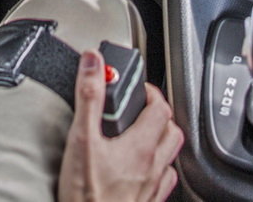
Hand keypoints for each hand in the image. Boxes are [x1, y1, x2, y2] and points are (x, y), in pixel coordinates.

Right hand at [58, 50, 183, 201]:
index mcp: (140, 146)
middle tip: (140, 108)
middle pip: (171, 130)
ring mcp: (153, 188)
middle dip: (159, 114)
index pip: (160, 107)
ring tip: (143, 133)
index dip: (150, 92)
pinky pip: (164, 182)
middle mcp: (153, 166)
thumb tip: (94, 63)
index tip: (136, 87)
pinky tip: (143, 170)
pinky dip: (158, 169)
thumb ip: (89, 97)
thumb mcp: (81, 139)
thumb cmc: (86, 196)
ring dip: (162, 140)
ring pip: (171, 156)